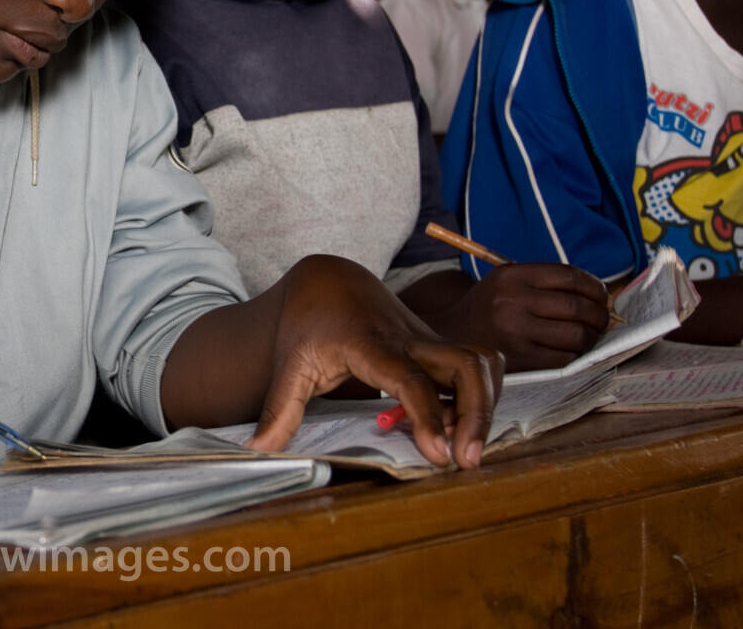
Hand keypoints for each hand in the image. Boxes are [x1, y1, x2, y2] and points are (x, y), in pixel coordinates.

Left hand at [249, 255, 502, 468]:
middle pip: (466, 365)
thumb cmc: (306, 324)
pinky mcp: (439, 343)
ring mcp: (429, 337)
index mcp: (368, 343)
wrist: (327, 280)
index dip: (426, 416)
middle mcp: (408, 337)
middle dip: (477, 414)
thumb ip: (278, 410)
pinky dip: (483, 393)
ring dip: (486, 404)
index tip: (438, 455)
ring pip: (482, 361)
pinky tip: (463, 424)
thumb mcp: (288, 365)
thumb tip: (256, 451)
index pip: (408, 379)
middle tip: (467, 461)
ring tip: (467, 447)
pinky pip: (479, 364)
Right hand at [426, 263, 608, 372]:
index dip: (596, 287)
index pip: (570, 277)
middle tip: (602, 320)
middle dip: (600, 315)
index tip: (602, 295)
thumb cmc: (488, 309)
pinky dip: (576, 354)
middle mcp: (512, 300)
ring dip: (592, 337)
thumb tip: (602, 294)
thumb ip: (546, 283)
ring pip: (577, 334)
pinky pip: (566, 357)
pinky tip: (571, 350)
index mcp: (511, 275)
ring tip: (589, 335)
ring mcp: (516, 331)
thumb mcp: (506, 282)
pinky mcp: (520, 358)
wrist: (451, 338)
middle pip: (578, 306)